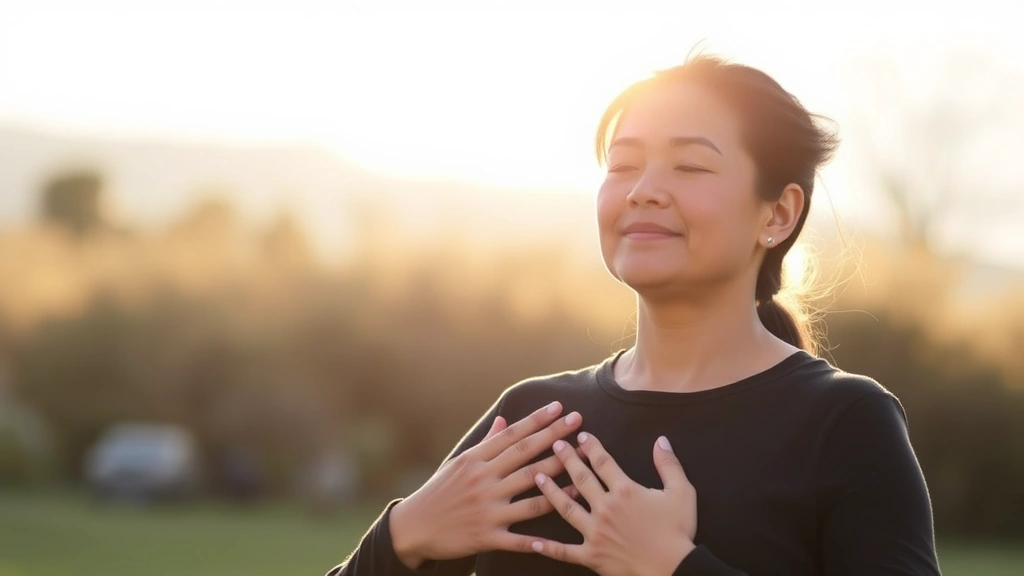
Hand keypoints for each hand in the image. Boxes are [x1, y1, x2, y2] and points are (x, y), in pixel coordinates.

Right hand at [390, 401, 584, 567]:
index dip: (538, 420)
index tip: (560, 408)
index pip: (513, 436)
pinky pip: (520, 537)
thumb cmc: (439, 492)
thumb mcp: (458, 463)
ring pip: (531, 492)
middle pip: (526, 456)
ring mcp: (487, 509)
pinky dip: (542, 537)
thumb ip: (485, 443)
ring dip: (560, 481)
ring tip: (584, 470)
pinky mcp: (487, 536)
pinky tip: (563, 530)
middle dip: (556, 438)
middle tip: (579, 423)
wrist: (414, 527)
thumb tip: (503, 419)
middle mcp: (483, 480)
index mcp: (476, 460)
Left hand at [531, 433, 696, 575]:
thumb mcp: (682, 493)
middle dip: (567, 460)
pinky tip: (532, 542)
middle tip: (555, 445)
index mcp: (625, 490)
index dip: (591, 446)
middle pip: (581, 479)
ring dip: (551, 491)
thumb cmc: (679, 532)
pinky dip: (548, 547)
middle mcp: (605, 508)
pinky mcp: (591, 555)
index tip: (581, 436)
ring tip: (538, 477)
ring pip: (567, 508)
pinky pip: (565, 551)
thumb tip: (661, 440)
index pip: (603, 462)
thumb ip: (669, 464)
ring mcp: (595, 532)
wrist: (673, 570)